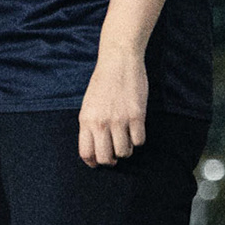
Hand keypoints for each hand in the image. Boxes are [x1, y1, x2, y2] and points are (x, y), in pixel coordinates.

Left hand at [77, 46, 147, 166]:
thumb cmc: (103, 83)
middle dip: (111, 160)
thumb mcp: (88, 104)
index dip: (93, 162)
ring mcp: (119, 120)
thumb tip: (95, 148)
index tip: (98, 162)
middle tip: (115, 154)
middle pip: (106, 158)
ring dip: (126, 149)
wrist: (118, 62)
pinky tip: (136, 129)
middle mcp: (101, 123)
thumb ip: (90, 125)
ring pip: (124, 152)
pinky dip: (138, 139)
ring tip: (126, 139)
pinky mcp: (137, 116)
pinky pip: (139, 141)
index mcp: (85, 120)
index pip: (86, 153)